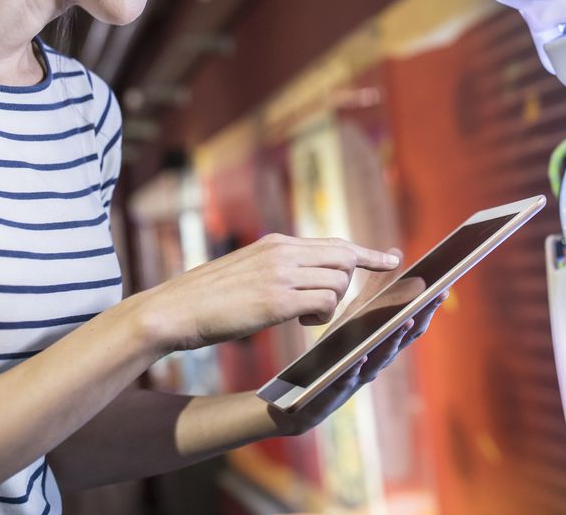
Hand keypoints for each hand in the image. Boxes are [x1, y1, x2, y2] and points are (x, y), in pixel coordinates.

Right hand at [137, 233, 400, 352]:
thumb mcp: (248, 271)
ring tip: (301, 316)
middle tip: (329, 305)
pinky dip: (321, 317)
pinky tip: (299, 322)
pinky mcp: (276, 300)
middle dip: (348, 283)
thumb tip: (307, 280)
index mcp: (277, 243)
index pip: (334, 242)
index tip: (391, 257)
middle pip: (345, 259)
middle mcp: (283, 252)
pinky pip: (324, 303)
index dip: (367, 253)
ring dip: (330, 305)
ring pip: (338, 282)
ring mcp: (280, 274)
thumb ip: (279, 269)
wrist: (173, 310)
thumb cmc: (207, 299)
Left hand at [269, 287, 448, 436]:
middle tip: (431, 300)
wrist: (301, 396)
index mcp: (380, 343)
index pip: (409, 324)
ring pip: (381, 360)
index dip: (426, 308)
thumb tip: (396, 254)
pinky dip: (356, 368)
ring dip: (393, 341)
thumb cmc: (334, 352)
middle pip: (402, 340)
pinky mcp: (335, 391)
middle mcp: (376, 360)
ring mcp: (358, 377)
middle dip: (418, 319)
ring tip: (403, 321)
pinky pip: (348, 379)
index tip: (442, 288)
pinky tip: (360, 357)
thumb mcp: (354, 317)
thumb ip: (376, 290)